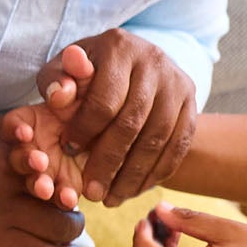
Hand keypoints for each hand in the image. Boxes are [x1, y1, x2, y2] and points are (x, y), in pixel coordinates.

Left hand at [35, 34, 197, 206]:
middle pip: (133, 121)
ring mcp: (178, 83)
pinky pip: (178, 146)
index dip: (84, 130)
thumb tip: (58, 97)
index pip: (104, 99)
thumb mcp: (63, 70)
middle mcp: (154, 60)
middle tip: (91, 191)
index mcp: (119, 47)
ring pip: (158, 138)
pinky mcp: (192, 104)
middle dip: (109, 161)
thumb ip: (54, 82)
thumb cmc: (87, 72)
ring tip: (111, 199)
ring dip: (134, 175)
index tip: (67, 151)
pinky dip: (157, 173)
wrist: (132, 64)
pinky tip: (136, 190)